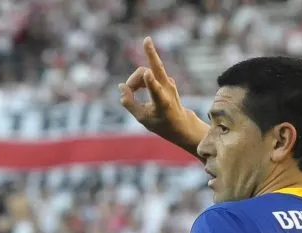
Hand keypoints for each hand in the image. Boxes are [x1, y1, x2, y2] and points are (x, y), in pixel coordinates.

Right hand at [119, 37, 205, 154]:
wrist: (180, 123)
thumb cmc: (160, 123)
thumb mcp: (142, 118)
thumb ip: (129, 102)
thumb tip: (120, 86)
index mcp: (162, 103)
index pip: (156, 91)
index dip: (149, 82)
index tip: (146, 74)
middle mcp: (167, 89)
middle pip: (157, 67)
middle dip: (151, 53)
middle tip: (147, 39)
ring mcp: (168, 81)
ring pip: (146, 71)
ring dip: (134, 80)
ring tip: (129, 92)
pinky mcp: (166, 78)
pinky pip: (148, 74)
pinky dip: (139, 81)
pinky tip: (135, 90)